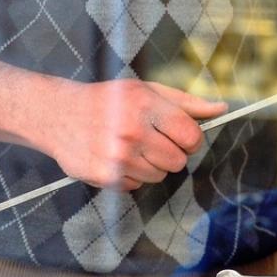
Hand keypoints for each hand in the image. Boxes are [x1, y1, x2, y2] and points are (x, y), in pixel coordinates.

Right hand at [37, 80, 226, 190]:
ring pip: (159, 176)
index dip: (191, 140)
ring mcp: (117, 156)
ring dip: (150, 165)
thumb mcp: (146, 91)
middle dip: (170, 153)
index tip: (182, 138)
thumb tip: (221, 109)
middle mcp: (132, 131)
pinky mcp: (105, 176)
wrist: (55, 114)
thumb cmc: (106, 101)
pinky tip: (115, 158)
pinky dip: (130, 176)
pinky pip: (136, 185)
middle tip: (151, 141)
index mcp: (146, 105)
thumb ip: (186, 103)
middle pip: (178, 161)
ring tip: (130, 147)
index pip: (191, 136)